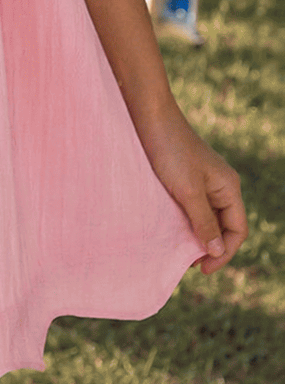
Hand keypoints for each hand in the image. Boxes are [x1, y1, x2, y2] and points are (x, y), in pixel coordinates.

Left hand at [137, 103, 247, 275]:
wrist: (147, 114)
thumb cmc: (170, 150)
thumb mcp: (188, 191)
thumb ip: (204, 221)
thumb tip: (218, 250)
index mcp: (229, 187)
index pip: (237, 230)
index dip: (224, 253)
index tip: (201, 268)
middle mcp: (220, 185)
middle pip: (223, 226)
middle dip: (209, 246)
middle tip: (188, 264)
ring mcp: (202, 180)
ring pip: (205, 216)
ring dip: (195, 234)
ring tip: (177, 251)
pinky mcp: (183, 175)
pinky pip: (190, 205)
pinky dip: (184, 220)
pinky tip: (169, 229)